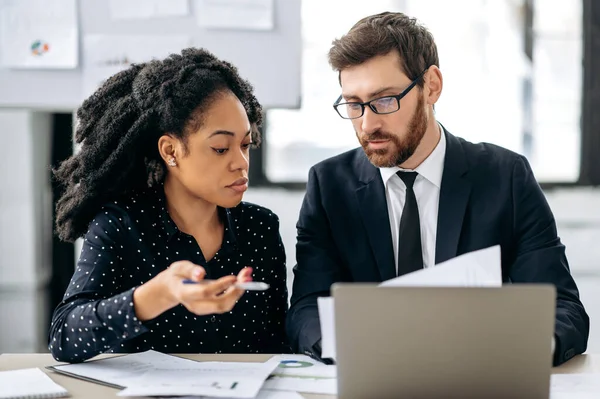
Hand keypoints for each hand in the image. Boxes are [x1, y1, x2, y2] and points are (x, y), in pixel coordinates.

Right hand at [134, 261, 251, 320]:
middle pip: (219, 304)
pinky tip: (242, 279)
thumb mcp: (179, 267)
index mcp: (185, 293)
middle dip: (235, 292)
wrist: (171, 288)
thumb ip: (190, 270)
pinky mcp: (209, 307)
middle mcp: (194, 304)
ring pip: (224, 306)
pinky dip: (236, 292)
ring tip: (247, 275)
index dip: (220, 285)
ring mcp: (202, 308)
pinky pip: (225, 303)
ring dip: (239, 292)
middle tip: (247, 277)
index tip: (233, 277)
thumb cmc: (177, 274)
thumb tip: (201, 274)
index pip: (205, 292)